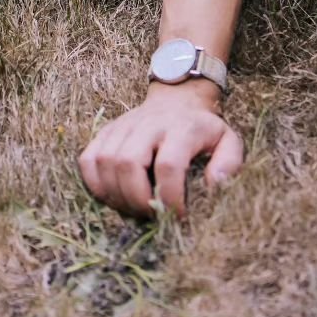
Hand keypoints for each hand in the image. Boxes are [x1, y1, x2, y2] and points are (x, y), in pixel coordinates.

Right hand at [79, 82, 242, 217]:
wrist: (178, 100)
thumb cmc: (204, 130)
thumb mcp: (229, 141)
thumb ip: (228, 164)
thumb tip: (214, 185)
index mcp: (181, 127)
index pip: (168, 165)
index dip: (170, 198)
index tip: (178, 216)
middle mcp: (148, 123)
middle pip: (128, 163)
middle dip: (137, 200)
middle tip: (151, 215)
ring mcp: (122, 126)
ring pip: (105, 162)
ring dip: (116, 195)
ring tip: (134, 208)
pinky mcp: (106, 132)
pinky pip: (88, 159)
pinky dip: (95, 184)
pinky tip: (113, 196)